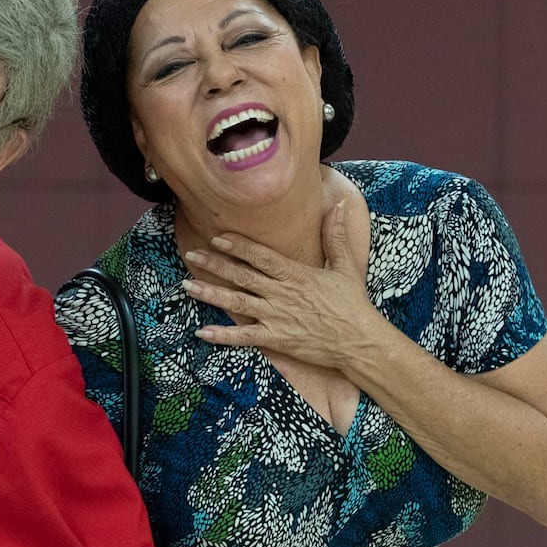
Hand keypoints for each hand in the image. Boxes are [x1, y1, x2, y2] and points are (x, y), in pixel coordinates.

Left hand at [181, 199, 379, 369]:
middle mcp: (282, 294)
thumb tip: (341, 204)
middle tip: (191, 255)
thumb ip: (337, 236)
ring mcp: (277, 317)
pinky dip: (222, 336)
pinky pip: (244, 337)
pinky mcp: (276, 339)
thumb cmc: (352, 304)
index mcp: (296, 274)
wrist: (360, 342)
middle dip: (214, 265)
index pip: (261, 256)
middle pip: (242, 276)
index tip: (217, 238)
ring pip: (237, 303)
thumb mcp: (347, 266)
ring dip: (210, 294)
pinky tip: (202, 332)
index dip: (238, 246)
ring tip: (187, 286)